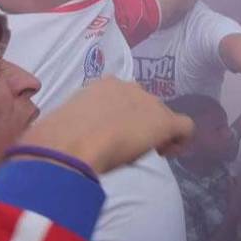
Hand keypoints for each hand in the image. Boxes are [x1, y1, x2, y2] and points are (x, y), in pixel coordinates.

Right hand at [17, 77, 193, 174]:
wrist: (69, 144)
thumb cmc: (55, 138)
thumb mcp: (63, 122)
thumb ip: (74, 123)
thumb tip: (64, 137)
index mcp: (103, 86)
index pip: (122, 99)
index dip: (123, 119)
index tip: (114, 137)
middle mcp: (129, 87)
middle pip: (145, 106)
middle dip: (141, 125)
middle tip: (129, 148)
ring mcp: (148, 102)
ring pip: (163, 116)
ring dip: (156, 133)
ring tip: (145, 154)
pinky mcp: (164, 121)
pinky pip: (184, 127)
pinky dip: (180, 141)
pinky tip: (166, 154)